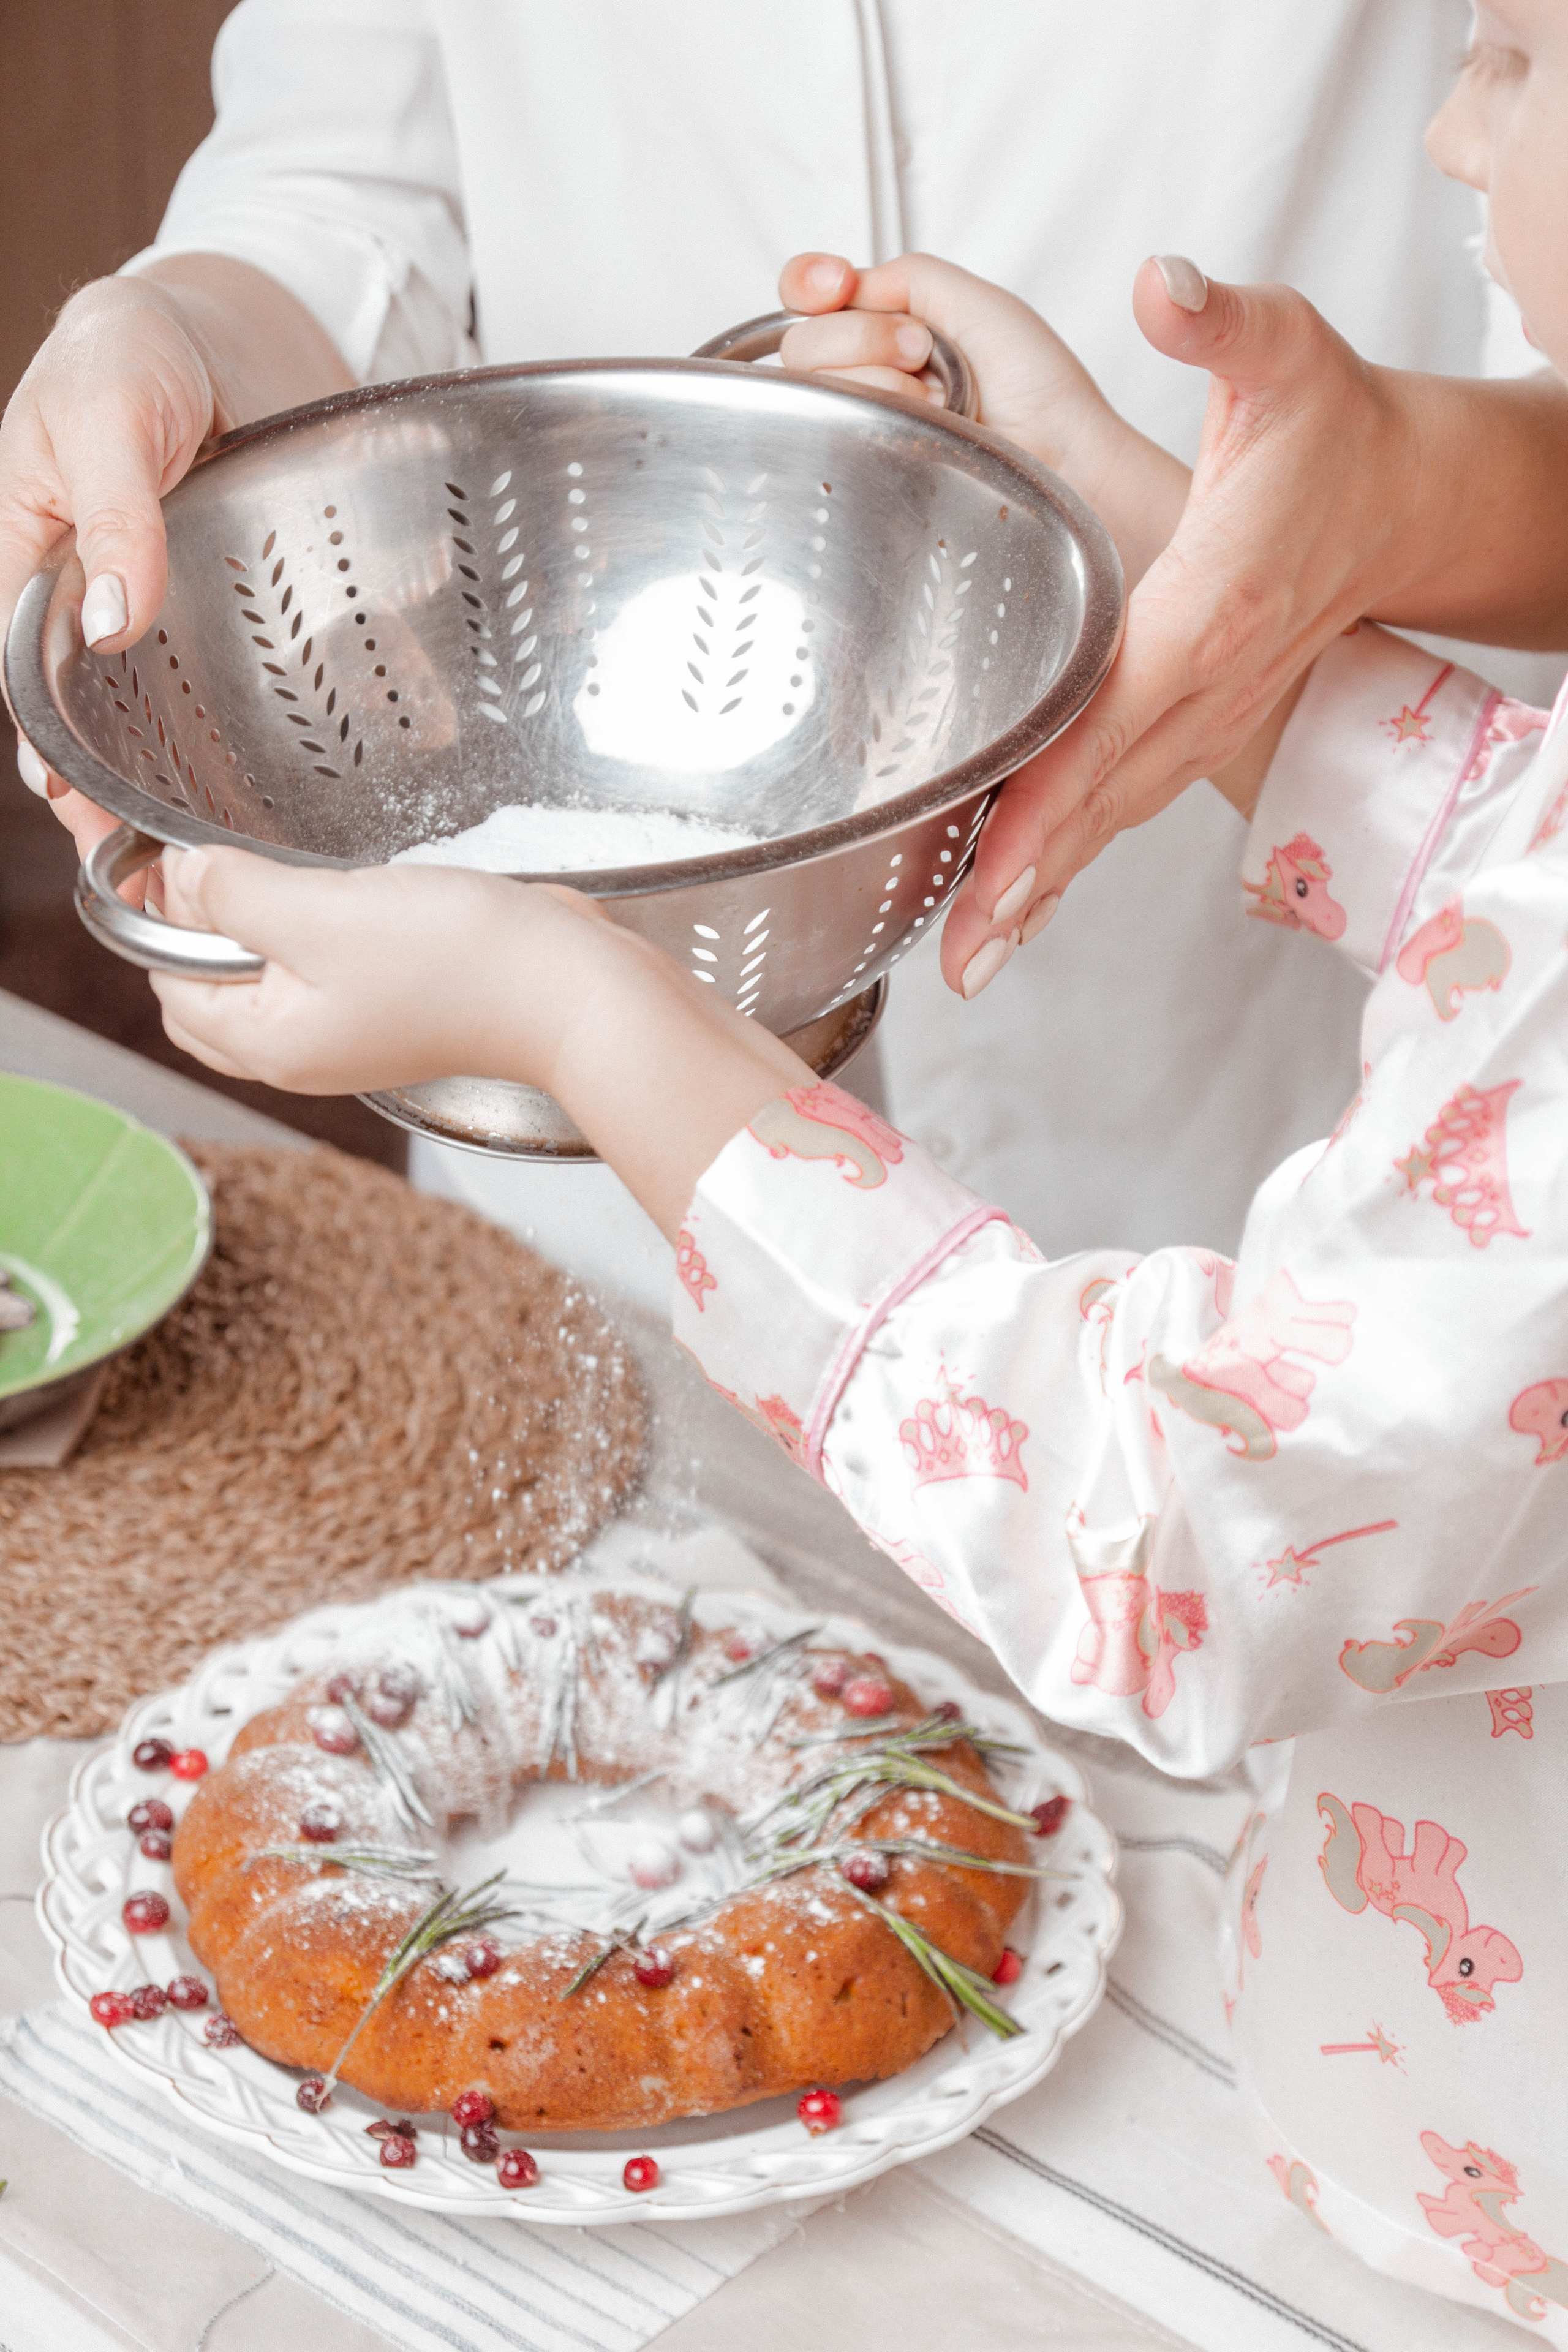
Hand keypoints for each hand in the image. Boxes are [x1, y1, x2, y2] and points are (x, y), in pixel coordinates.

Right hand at [4, 258, 351, 871]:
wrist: (228, 316)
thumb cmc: (131, 349)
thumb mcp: (103, 415)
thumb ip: (112, 514)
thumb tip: (112, 620)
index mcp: (41, 567)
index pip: (35, 681)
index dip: (57, 753)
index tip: (81, 813)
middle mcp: (114, 603)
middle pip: (111, 719)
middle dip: (129, 794)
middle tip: (162, 864)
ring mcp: (188, 611)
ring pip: (194, 710)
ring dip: (212, 777)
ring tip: (237, 850)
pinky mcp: (262, 605)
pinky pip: (285, 664)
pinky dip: (312, 707)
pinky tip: (344, 758)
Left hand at [150, 850, 602, 1095]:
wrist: (569, 990)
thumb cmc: (459, 965)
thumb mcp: (322, 913)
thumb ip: (235, 895)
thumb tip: (181, 879)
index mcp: (270, 1044)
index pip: (168, 982)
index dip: (163, 915)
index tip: (176, 852)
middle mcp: (304, 1050)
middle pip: (209, 989)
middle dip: (200, 926)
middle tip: (224, 862)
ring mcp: (350, 1031)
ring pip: (265, 974)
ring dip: (261, 922)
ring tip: (291, 876)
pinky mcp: (392, 1005)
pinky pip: (320, 967)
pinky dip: (311, 928)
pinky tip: (344, 894)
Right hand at [778, 251, 1187, 584]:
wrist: (1066, 456)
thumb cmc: (1040, 387)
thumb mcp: (977, 302)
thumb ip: (905, 276)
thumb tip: (845, 287)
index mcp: (887, 327)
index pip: (807, 297)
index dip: (808, 284)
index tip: (837, 283)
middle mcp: (868, 376)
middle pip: (803, 343)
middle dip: (865, 337)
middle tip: (924, 355)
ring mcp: (866, 426)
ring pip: (815, 387)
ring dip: (882, 379)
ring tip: (939, 399)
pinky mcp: (869, 473)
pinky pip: (833, 436)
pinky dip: (883, 416)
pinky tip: (927, 425)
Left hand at [937, 259, 1456, 990]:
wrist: (1404, 499)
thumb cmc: (1335, 430)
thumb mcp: (1288, 354)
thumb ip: (1223, 324)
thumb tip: (1166, 286)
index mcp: (1211, 610)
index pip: (1111, 719)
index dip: (1049, 800)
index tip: (994, 870)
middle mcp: (1207, 685)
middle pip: (1099, 800)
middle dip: (1027, 885)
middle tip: (960, 963)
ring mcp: (1205, 718)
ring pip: (1109, 818)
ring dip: (1041, 893)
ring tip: (970, 961)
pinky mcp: (1196, 726)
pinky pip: (1120, 805)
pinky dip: (1067, 861)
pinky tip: (1011, 908)